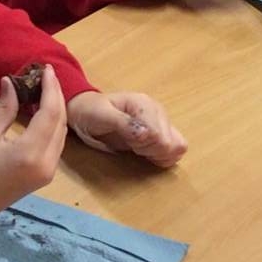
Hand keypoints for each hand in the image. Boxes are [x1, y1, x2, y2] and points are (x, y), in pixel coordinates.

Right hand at [0, 68, 67, 223]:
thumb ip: (5, 108)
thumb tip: (11, 81)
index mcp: (31, 152)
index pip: (50, 112)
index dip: (51, 88)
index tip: (46, 68)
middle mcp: (47, 163)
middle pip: (60, 122)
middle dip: (56, 96)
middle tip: (45, 75)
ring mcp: (48, 172)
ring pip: (61, 134)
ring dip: (56, 110)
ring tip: (44, 88)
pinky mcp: (45, 176)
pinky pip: (55, 145)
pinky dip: (52, 125)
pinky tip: (41, 111)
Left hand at [67, 91, 186, 167]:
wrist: (85, 111)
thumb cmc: (91, 112)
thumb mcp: (102, 116)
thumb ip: (124, 124)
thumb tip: (146, 134)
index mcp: (145, 104)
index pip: (159, 135)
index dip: (144, 146)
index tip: (130, 143)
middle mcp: (158, 112)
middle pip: (169, 143)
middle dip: (150, 150)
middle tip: (132, 146)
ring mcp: (161, 123)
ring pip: (176, 147)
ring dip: (158, 154)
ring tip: (138, 149)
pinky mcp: (160, 134)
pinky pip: (175, 150)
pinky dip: (162, 157)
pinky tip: (145, 154)